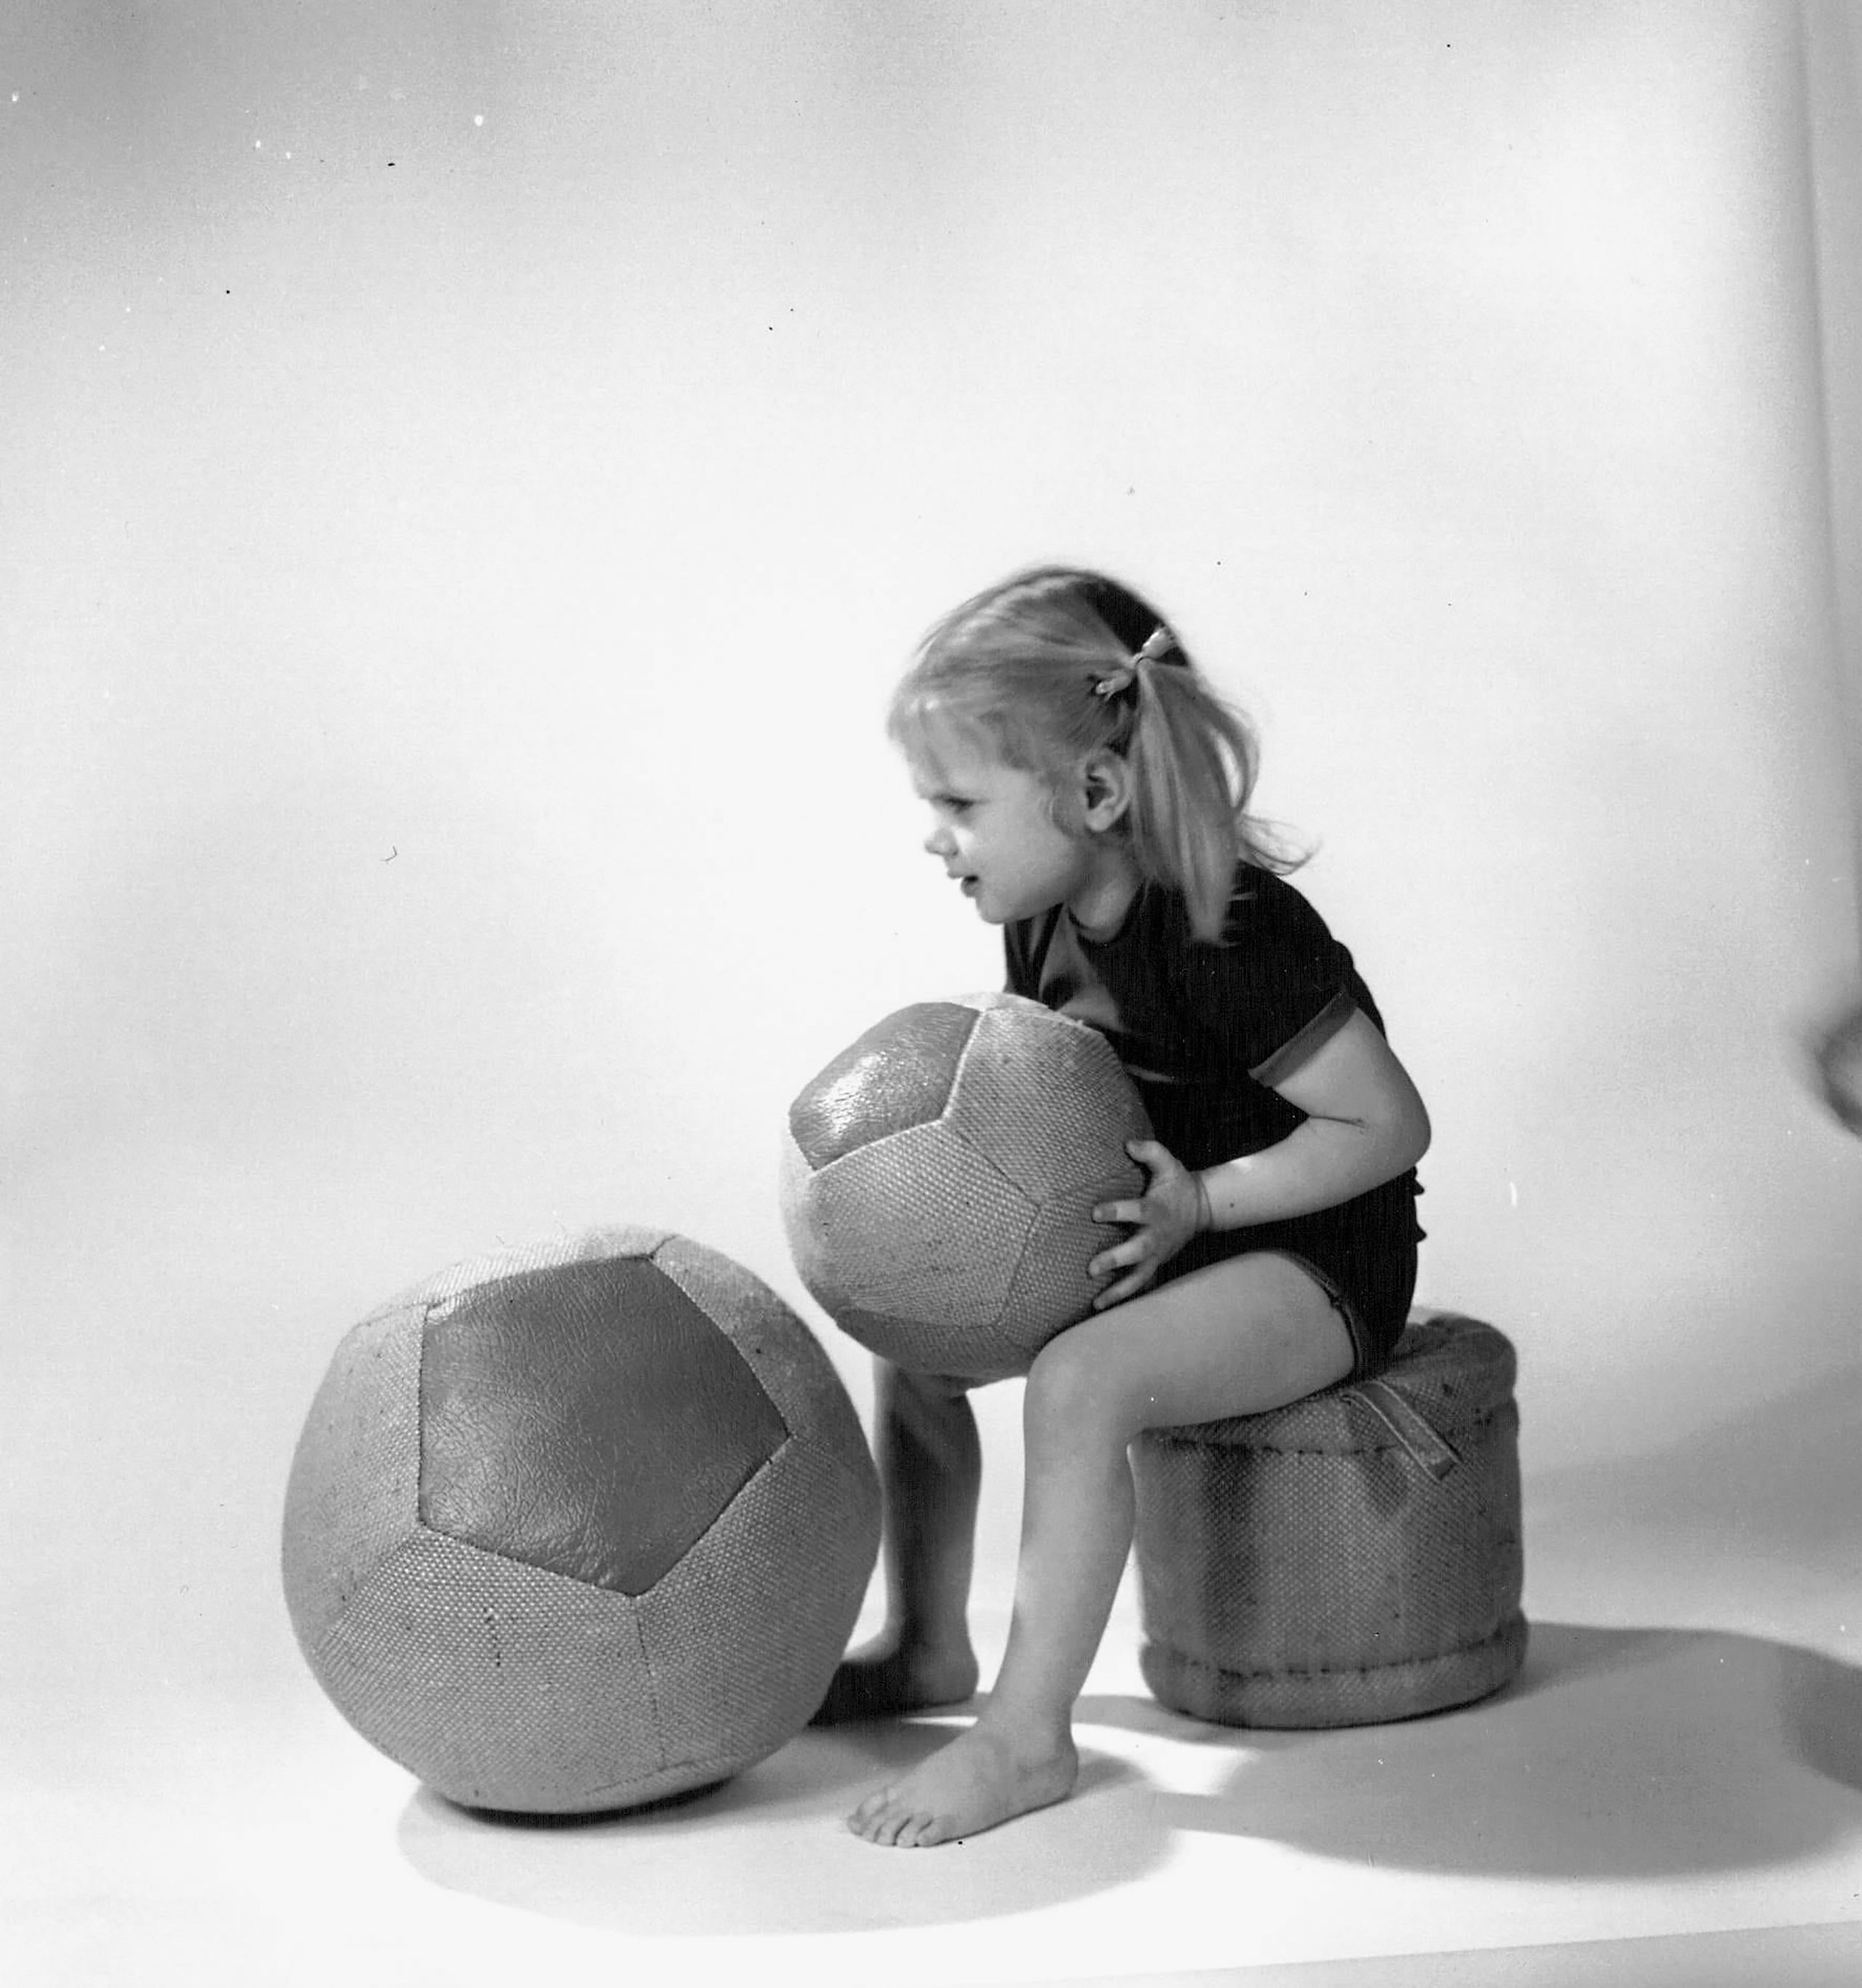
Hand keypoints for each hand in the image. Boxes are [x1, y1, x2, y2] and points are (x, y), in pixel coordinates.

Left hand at [1088, 1139, 1207, 1309]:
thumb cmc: (1178, 1184)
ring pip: (1139, 1276)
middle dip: (1115, 1259)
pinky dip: (1124, 1296)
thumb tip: (1128, 1144)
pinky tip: (1102, 1306)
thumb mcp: (1169, 1164)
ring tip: (1096, 1303)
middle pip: (1137, 1251)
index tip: (1095, 1213)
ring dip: (1118, 1290)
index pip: (1137, 1211)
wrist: (1202, 1210)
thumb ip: (1151, 1152)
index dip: (1117, 1212)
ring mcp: (1157, 1254)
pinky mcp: (1155, 1264)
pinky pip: (1140, 1283)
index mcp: (1157, 1210)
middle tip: (1091, 1267)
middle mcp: (1157, 1236)